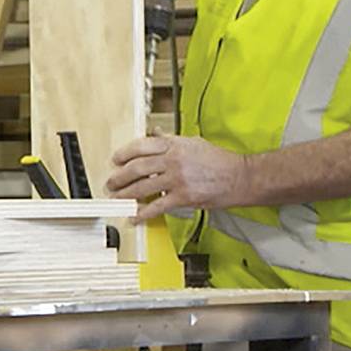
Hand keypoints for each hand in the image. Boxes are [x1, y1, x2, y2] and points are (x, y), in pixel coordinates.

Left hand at [102, 133, 251, 220]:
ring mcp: (177, 179)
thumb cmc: (219, 160)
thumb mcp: (194, 142)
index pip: (141, 146)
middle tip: (111, 182)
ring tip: (116, 198)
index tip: (116, 160)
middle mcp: (174, 160)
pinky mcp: (183, 197)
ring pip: (142, 187)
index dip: (124, 153)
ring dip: (125, 194)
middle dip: (119, 176)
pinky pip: (157, 206)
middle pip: (137, 167)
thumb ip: (171, 140)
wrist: (239, 177)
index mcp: (175, 144)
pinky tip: (134, 217)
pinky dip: (142, 213)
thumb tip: (154, 134)